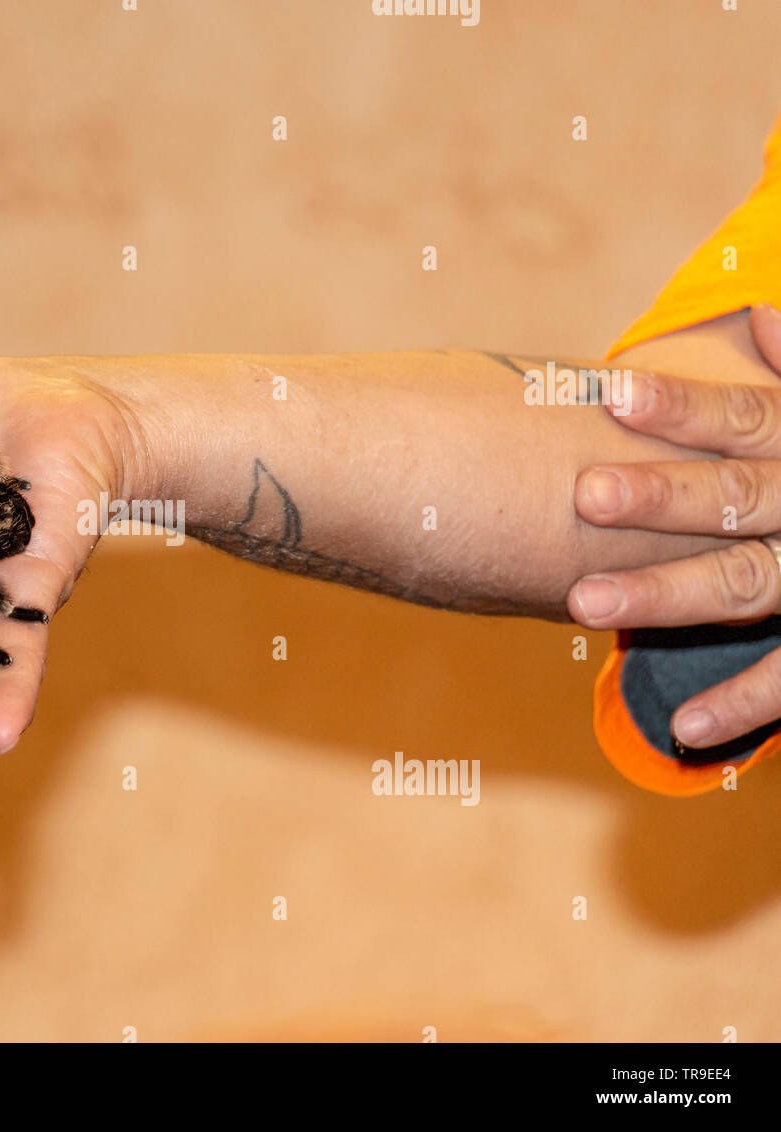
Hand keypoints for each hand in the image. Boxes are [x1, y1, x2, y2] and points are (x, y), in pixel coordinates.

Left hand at [568, 305, 780, 748]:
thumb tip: (759, 315)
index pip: (750, 421)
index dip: (685, 406)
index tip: (611, 392)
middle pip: (739, 499)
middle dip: (663, 498)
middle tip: (584, 493)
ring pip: (748, 585)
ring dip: (666, 597)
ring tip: (582, 603)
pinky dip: (745, 704)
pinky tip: (682, 730)